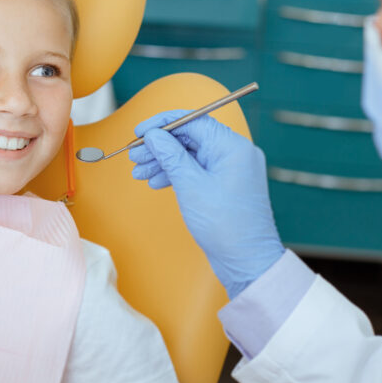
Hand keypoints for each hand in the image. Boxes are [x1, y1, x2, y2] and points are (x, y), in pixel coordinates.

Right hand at [130, 111, 284, 297]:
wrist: (247, 261)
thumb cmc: (225, 225)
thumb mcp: (191, 186)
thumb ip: (171, 156)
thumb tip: (154, 135)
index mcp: (232, 147)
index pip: (193, 121)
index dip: (162, 124)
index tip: (139, 132)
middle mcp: (235, 153)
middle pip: (190, 138)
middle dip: (160, 146)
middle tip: (134, 156)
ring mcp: (231, 169)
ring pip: (191, 155)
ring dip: (164, 161)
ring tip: (139, 172)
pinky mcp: (226, 185)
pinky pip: (197, 170)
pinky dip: (176, 174)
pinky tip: (156, 182)